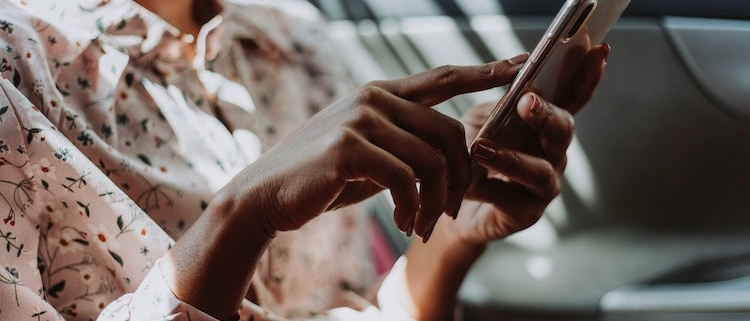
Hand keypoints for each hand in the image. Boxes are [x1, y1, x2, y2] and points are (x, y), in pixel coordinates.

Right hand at [216, 59, 526, 238]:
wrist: (267, 195)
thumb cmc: (321, 177)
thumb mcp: (368, 152)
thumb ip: (403, 142)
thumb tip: (447, 154)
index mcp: (380, 94)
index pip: (442, 78)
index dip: (484, 72)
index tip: (521, 65)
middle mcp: (373, 99)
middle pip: (450, 131)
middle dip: (462, 177)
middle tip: (451, 212)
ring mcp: (360, 119)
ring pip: (432, 160)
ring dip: (437, 202)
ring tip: (424, 225)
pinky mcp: (348, 148)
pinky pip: (406, 179)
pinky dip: (413, 208)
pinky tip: (404, 223)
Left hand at [454, 44, 609, 244]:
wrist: (452, 201)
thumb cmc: (471, 154)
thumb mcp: (480, 120)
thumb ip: (498, 104)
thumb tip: (514, 80)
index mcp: (545, 124)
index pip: (572, 97)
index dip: (587, 75)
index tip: (598, 50)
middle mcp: (552, 152)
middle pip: (563, 130)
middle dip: (547, 114)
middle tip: (526, 101)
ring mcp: (544, 185)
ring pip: (539, 170)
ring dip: (511, 158)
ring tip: (480, 148)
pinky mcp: (527, 213)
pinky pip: (512, 199)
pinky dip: (488, 188)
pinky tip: (469, 183)